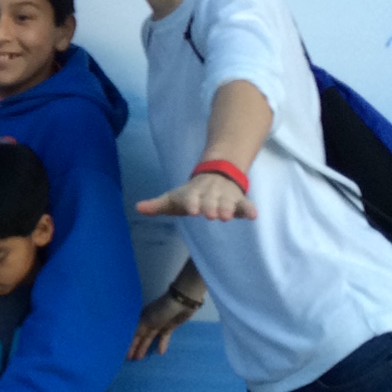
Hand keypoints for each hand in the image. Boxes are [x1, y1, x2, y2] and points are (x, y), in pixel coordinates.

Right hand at [128, 290, 199, 359]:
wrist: (181, 303)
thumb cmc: (160, 310)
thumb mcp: (146, 320)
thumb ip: (138, 332)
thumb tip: (128, 341)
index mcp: (140, 318)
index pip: (132, 333)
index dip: (128, 343)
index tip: (123, 354)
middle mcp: (147, 321)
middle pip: (140, 337)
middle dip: (135, 347)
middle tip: (129, 359)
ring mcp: (158, 324)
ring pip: (149, 339)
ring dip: (145, 347)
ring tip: (139, 358)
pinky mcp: (169, 327)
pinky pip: (163, 338)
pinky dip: (161, 344)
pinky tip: (160, 353)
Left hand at [135, 172, 256, 220]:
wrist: (215, 175)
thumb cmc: (190, 194)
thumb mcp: (173, 199)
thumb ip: (157, 205)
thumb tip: (138, 207)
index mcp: (192, 194)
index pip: (190, 198)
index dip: (191, 203)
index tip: (191, 210)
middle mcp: (209, 195)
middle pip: (210, 201)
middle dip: (210, 207)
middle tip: (210, 215)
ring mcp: (225, 197)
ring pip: (227, 202)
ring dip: (227, 208)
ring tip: (227, 216)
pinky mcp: (239, 201)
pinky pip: (246, 204)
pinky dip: (249, 209)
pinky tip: (253, 216)